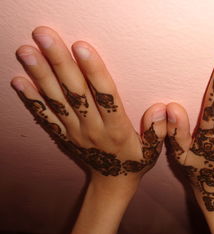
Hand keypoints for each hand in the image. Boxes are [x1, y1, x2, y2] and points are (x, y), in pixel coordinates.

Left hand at [11, 26, 166, 186]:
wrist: (113, 183)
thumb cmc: (136, 162)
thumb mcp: (154, 151)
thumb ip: (158, 130)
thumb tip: (160, 108)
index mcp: (117, 130)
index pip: (105, 96)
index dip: (94, 71)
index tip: (82, 47)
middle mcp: (93, 129)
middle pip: (76, 93)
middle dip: (60, 63)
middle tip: (44, 36)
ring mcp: (75, 132)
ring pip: (58, 101)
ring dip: (41, 75)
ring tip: (27, 51)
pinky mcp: (64, 136)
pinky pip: (46, 118)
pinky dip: (32, 99)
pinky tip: (19, 81)